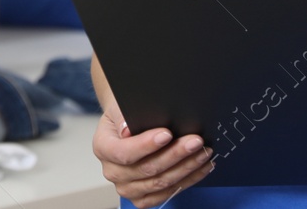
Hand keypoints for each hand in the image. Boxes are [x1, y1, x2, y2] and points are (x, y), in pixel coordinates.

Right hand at [91, 110, 213, 206]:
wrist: (128, 126)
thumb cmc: (125, 115)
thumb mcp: (119, 108)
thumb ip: (122, 116)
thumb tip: (127, 130)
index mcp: (103, 148)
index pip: (124, 152)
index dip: (146, 145)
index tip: (167, 134)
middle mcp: (112, 172)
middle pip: (147, 169)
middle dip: (175, 154)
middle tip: (195, 141)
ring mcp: (128, 189)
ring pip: (161, 183)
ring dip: (186, 168)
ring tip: (203, 152)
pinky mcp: (143, 198)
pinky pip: (168, 193)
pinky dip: (188, 180)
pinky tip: (200, 167)